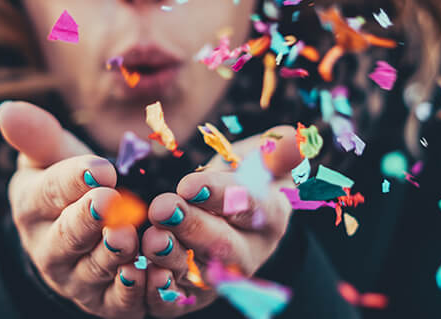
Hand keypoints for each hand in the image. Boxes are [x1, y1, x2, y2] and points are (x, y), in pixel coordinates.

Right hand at [0, 101, 145, 318]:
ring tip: (129, 237)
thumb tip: (7, 109)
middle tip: (111, 201)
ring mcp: (75, 279)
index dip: (74, 180)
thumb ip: (37, 135)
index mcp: (32, 206)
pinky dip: (132, 292)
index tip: (100, 167)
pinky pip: (117, 302)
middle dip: (88, 219)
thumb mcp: (52, 157)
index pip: (49, 191)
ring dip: (112, 255)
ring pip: (93, 269)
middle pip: (67, 235)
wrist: (79, 236)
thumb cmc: (68, 185)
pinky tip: (149, 273)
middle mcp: (48, 248)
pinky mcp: (103, 303)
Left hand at [141, 126, 301, 317]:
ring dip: (173, 257)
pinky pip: (179, 299)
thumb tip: (297, 141)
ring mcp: (223, 277)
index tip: (189, 185)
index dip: (222, 196)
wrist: (223, 210)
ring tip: (152, 238)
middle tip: (163, 207)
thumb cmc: (243, 177)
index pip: (253, 206)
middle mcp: (250, 252)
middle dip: (193, 227)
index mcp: (270, 216)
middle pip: (225, 245)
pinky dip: (162, 291)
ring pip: (200, 274)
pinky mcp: (194, 295)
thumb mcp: (261, 158)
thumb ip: (276, 151)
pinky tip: (143, 273)